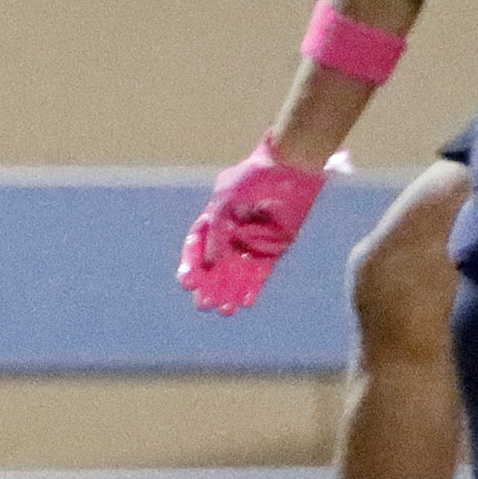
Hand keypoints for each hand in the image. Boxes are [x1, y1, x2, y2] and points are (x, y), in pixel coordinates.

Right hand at [177, 140, 326, 315]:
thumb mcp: (225, 203)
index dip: (191, 265)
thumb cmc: (253, 179)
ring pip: (236, 273)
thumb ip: (216, 233)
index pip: (196, 247)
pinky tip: (245, 302)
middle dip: (208, 285)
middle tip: (203, 303)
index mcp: (213, 219)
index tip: (187, 282)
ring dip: (228, 291)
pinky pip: (260, 273)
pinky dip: (252, 287)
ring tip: (223, 309)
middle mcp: (231, 233)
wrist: (290, 169)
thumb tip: (209, 263)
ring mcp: (252, 242)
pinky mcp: (274, 248)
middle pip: (215, 265)